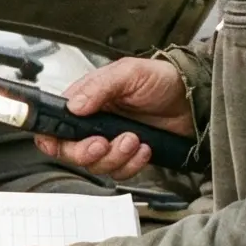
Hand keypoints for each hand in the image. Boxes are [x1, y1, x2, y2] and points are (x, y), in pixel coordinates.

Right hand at [39, 56, 192, 179]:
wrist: (193, 99)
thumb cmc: (162, 79)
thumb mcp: (129, 73)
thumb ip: (99, 87)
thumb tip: (74, 105)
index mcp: (87, 100)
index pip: (56, 123)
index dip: (52, 137)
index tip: (61, 143)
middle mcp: (95, 122)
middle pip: (72, 151)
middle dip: (87, 152)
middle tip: (104, 143)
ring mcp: (112, 140)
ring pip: (97, 165)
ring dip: (116, 157)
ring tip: (133, 139)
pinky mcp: (129, 156)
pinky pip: (120, 172)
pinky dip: (132, 164)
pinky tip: (144, 148)